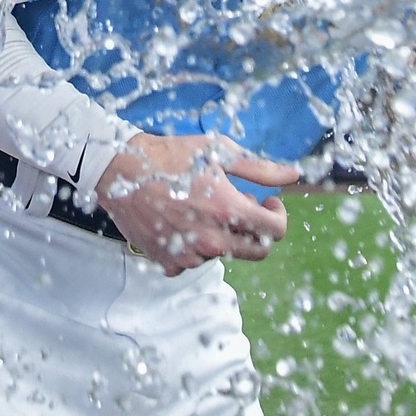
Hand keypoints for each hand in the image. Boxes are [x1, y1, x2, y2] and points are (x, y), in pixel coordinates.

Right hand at [95, 133, 297, 275]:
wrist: (121, 170)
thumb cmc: (172, 156)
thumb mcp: (220, 152)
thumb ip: (260, 168)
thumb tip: (294, 174)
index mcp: (228, 212)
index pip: (275, 231)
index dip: (278, 214)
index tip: (267, 201)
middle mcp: (212, 240)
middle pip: (257, 251)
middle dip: (256, 229)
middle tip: (238, 204)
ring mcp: (190, 255)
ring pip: (225, 254)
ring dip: (225, 236)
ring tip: (205, 207)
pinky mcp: (169, 262)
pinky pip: (195, 262)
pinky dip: (196, 246)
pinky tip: (184, 222)